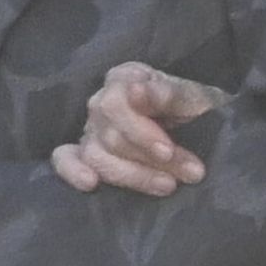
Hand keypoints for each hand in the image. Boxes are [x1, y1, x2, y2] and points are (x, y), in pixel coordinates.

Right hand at [51, 62, 227, 195]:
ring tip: (169, 185)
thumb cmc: (195, 106)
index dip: (140, 133)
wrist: (200, 124)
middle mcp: (101, 102)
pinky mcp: (86, 153)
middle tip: (191, 172)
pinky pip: (65, 159)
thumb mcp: (194, 96)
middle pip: (111, 137)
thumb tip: (136, 93)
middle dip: (152, 160)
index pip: (115, 105)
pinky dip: (72, 171)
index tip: (167, 151)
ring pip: (97, 156)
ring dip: (134, 175)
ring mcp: (91, 129)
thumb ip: (167, 93)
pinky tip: (90, 183)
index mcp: (124, 79)